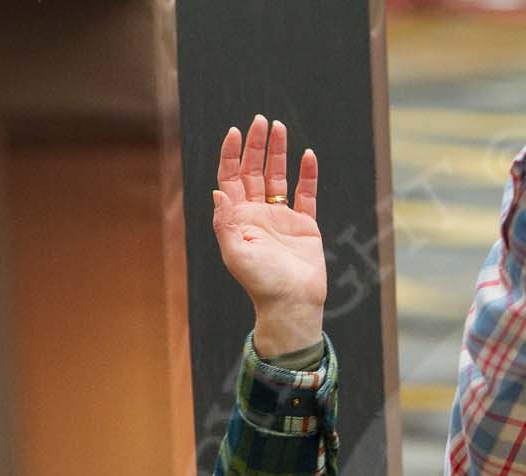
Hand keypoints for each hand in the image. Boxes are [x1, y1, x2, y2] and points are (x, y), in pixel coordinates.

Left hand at [211, 115, 325, 357]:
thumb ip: (225, 221)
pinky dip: (307, 175)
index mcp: (238, 218)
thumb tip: (217, 190)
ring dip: (278, 152)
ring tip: (280, 128)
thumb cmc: (261, 283)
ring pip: (278, 177)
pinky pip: (306, 194)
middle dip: (256, 145)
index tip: (236, 132)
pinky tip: (308, 156)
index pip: (230, 177)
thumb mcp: (235, 253)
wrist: (293, 304)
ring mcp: (281, 218)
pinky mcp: (305, 225)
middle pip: (254, 170)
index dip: (231, 154)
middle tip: (262, 121)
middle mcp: (257, 213)